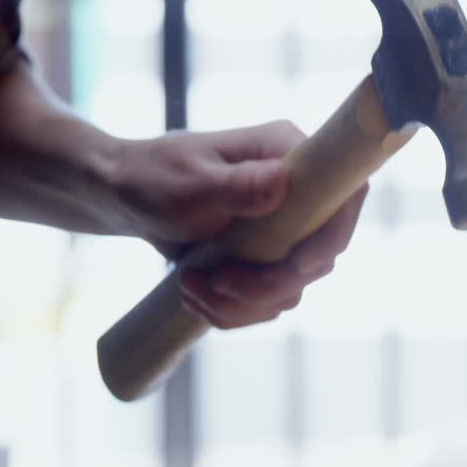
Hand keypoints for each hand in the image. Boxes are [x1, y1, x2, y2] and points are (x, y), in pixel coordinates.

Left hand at [110, 120, 366, 328]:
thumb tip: (283, 182)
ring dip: (243, 303)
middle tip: (220, 282)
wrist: (122, 199)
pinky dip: (234, 311)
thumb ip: (237, 185)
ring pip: (292, 287)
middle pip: (319, 257)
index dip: (335, 235)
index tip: (298, 263)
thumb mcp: (190, 182)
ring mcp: (284, 229)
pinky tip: (197, 297)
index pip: (344, 193)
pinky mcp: (267, 259)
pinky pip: (269, 302)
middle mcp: (297, 193)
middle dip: (269, 284)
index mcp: (288, 155)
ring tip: (193, 288)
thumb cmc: (150, 178)